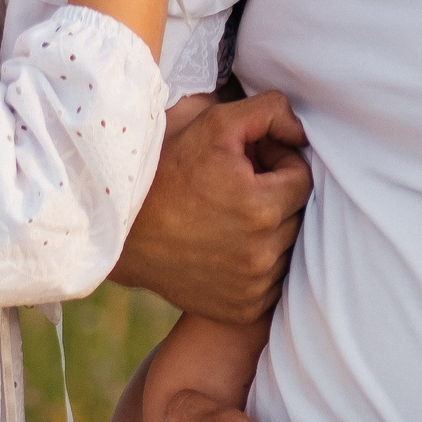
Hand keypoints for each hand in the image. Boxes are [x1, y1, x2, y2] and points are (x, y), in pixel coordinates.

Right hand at [108, 92, 311, 322]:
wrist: (120, 231)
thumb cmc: (166, 170)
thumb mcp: (214, 123)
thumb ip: (269, 112)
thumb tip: (301, 133)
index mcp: (262, 208)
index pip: (302, 178)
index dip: (276, 162)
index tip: (247, 161)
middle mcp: (263, 254)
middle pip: (297, 213)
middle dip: (274, 194)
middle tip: (234, 186)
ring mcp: (255, 286)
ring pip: (287, 247)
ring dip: (269, 230)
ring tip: (227, 215)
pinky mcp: (245, 308)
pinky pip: (273, 280)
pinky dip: (257, 263)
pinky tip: (224, 246)